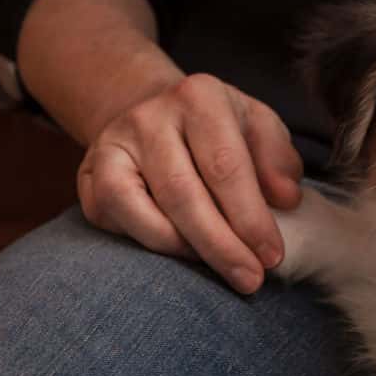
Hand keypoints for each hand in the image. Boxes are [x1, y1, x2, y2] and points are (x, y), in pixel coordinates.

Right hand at [77, 73, 303, 292]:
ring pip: (136, 208)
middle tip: (250, 279)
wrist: (155, 116)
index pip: (225, 165)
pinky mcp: (89, 176)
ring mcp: (111, 146)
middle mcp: (148, 117)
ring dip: (181, 249)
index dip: (250, 217)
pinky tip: (181, 253)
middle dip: (219, 245)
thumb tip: (286, 198)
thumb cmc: (219, 131)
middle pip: (182, 192)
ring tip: (218, 270)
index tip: (272, 256)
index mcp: (198, 96)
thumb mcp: (258, 127)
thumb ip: (278, 159)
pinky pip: (113, 219)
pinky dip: (148, 243)